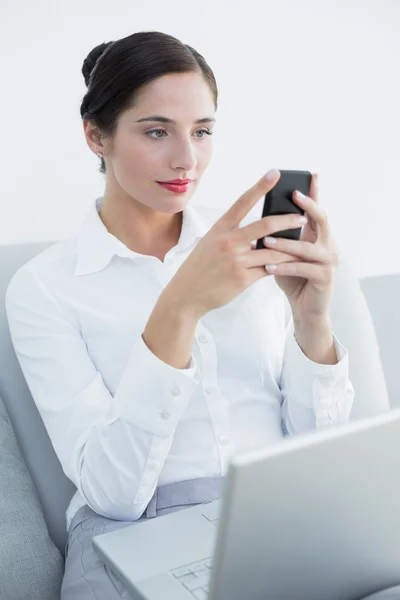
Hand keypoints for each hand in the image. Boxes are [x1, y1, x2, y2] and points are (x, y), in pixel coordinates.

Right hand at [166, 169, 302, 318]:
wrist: (186, 294)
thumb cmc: (199, 268)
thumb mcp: (210, 243)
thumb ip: (232, 235)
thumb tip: (258, 233)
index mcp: (220, 228)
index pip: (243, 202)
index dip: (261, 186)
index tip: (275, 173)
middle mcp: (228, 241)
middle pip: (265, 225)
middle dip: (288, 220)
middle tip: (302, 216)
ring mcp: (236, 260)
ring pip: (272, 250)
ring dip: (290, 248)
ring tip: (304, 246)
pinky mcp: (242, 278)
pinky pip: (268, 269)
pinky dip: (280, 267)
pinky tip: (290, 265)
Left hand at [262, 172, 338, 322]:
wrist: (305, 307)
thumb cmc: (293, 277)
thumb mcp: (285, 253)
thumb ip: (280, 237)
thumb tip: (261, 220)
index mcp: (318, 235)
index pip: (316, 209)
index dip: (315, 192)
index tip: (311, 175)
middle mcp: (328, 244)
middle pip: (321, 219)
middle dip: (308, 206)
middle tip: (294, 196)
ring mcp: (329, 261)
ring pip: (307, 248)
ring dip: (285, 244)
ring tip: (266, 242)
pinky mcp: (325, 277)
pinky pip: (303, 268)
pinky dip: (285, 267)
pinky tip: (269, 267)